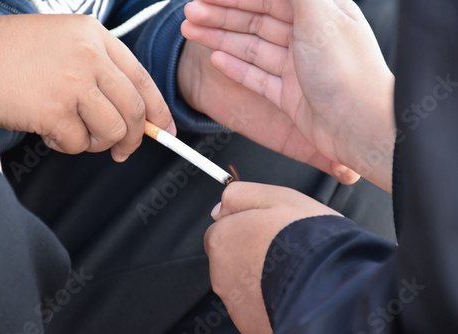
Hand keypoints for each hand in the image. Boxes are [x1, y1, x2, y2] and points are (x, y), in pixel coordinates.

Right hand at [0, 14, 174, 161]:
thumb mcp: (63, 45)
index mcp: (94, 35)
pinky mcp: (54, 110)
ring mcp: (72, 82)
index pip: (143, 78)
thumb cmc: (8, 56)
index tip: (165, 129)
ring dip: (98, 143)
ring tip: (76, 133)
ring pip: (113, 130)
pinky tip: (50, 131)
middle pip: (134, 109)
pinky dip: (68, 146)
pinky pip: (80, 144)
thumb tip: (135, 114)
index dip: (158, 109)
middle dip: (134, 138)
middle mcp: (89, 55)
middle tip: (123, 150)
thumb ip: (101, 73)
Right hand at [182, 0, 394, 191]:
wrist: (360, 127)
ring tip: (193, 31)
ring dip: (221, 38)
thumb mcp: (322, 15)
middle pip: (256, 21)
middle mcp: (308, 40)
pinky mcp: (290, 96)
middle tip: (191, 12)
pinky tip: (217, 58)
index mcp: (319, 14)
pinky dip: (235, 66)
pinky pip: (256, 76)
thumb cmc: (349, 72)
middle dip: (221, 15)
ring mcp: (297, 69)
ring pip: (251, 47)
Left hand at [205, 181, 340, 333]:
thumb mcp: (276, 197)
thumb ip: (241, 195)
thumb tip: (221, 205)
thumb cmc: (307, 239)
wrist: (330, 285)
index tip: (266, 230)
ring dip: (260, 278)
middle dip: (251, 254)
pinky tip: (289, 290)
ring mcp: (235, 302)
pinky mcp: (249, 323)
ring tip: (290, 270)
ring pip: (244, 284)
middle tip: (282, 250)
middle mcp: (220, 273)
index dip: (246, 227)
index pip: (221, 230)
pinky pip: (256, 307)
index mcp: (222, 239)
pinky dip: (268, 300)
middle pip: (231, 259)